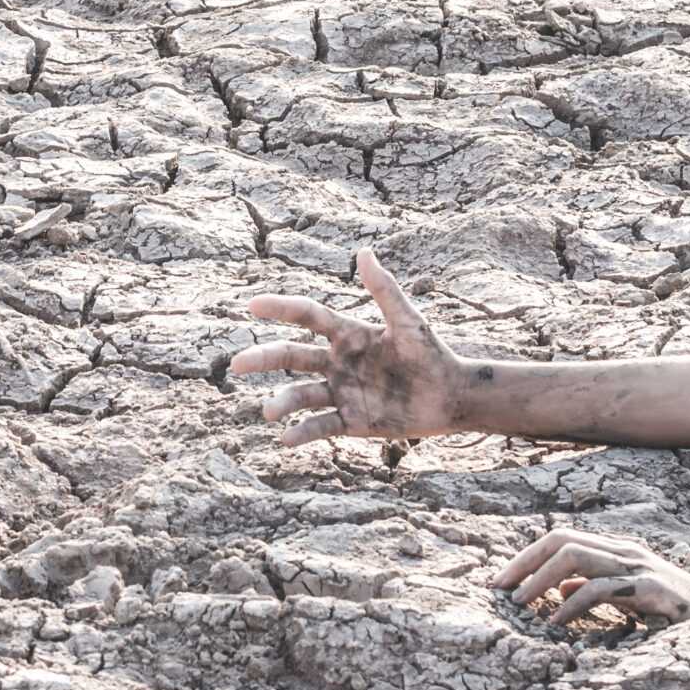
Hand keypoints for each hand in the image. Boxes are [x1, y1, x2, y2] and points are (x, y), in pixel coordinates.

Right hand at [229, 251, 468, 444]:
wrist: (452, 396)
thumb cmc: (432, 354)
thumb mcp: (407, 321)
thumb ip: (384, 290)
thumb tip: (363, 251)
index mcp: (348, 335)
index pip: (307, 316)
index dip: (281, 308)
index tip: (253, 304)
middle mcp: (338, 363)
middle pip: (292, 356)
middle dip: (265, 358)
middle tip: (238, 364)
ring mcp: (342, 392)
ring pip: (302, 395)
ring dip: (283, 401)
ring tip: (268, 411)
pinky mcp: (350, 421)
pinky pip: (320, 426)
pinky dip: (303, 432)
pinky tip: (287, 438)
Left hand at [494, 526, 689, 626]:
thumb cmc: (677, 612)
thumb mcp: (629, 597)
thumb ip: (595, 589)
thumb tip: (558, 591)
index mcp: (616, 550)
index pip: (560, 539)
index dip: (526, 556)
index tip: (501, 582)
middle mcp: (624, 550)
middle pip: (561, 539)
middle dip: (523, 561)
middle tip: (498, 590)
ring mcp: (638, 566)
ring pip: (575, 555)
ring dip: (538, 578)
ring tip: (518, 603)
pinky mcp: (651, 589)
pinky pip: (601, 588)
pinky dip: (572, 603)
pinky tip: (555, 623)